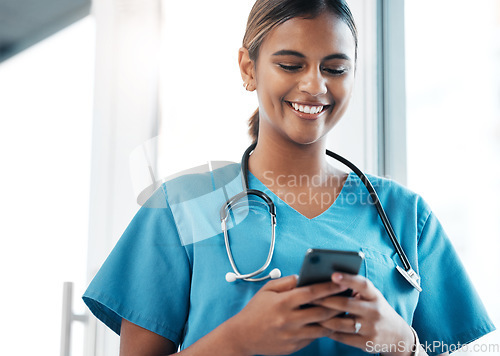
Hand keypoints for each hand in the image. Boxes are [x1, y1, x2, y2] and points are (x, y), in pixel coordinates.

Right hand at [226, 275, 348, 355]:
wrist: (242, 336)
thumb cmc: (255, 310)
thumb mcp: (266, 291)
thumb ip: (286, 282)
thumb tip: (303, 277)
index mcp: (283, 302)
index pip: (311, 293)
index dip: (329, 287)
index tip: (342, 282)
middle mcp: (289, 319)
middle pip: (322, 312)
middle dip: (338, 305)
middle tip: (350, 299)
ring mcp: (292, 335)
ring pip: (322, 328)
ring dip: (336, 321)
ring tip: (346, 314)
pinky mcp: (293, 347)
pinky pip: (313, 339)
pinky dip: (323, 331)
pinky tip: (331, 325)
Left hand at [313, 273, 414, 355]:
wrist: (397, 336)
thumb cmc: (376, 309)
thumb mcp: (372, 297)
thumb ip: (355, 289)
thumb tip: (327, 282)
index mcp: (375, 295)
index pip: (362, 284)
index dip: (348, 279)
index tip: (333, 275)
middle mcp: (374, 311)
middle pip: (345, 304)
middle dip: (324, 300)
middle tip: (308, 296)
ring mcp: (371, 328)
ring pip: (340, 323)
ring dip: (322, 318)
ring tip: (310, 312)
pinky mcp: (366, 343)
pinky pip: (342, 337)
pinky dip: (328, 331)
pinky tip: (318, 326)